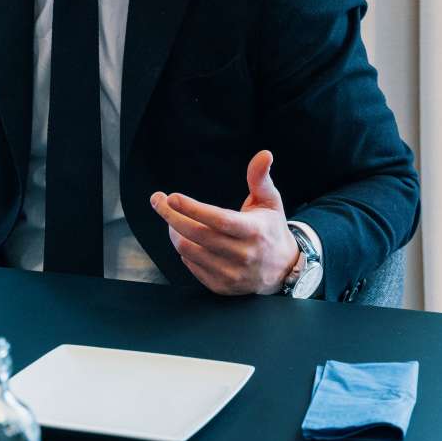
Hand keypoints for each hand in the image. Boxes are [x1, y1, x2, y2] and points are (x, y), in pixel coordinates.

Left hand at [150, 150, 300, 295]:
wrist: (283, 270)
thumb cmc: (271, 229)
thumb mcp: (270, 202)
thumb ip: (260, 178)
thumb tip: (264, 154)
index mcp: (254, 231)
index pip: (219, 220)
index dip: (193, 209)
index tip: (171, 197)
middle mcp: (243, 255)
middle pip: (197, 234)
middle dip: (171, 216)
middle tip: (158, 201)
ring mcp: (231, 274)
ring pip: (189, 251)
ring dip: (174, 232)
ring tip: (173, 219)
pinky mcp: (222, 286)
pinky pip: (191, 266)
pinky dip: (184, 250)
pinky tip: (187, 239)